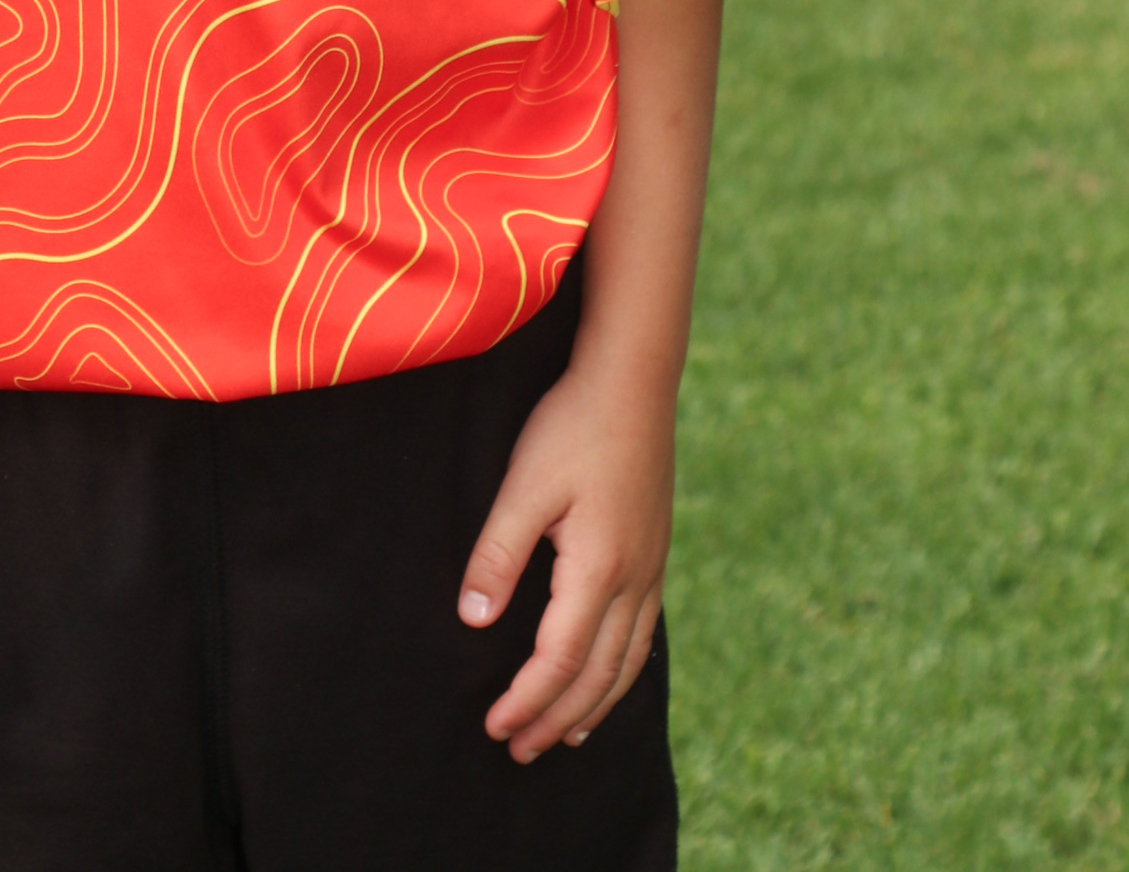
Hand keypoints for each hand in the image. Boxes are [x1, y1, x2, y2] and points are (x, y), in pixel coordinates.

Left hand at [456, 360, 674, 761]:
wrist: (633, 379)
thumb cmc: (573, 426)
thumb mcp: (524, 486)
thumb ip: (498, 555)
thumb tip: (473, 621)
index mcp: (600, 568)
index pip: (561, 659)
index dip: (527, 699)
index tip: (494, 726)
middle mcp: (635, 579)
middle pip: (598, 674)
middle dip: (556, 716)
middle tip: (520, 750)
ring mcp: (652, 567)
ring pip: (628, 661)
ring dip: (594, 703)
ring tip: (564, 734)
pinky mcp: (655, 550)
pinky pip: (643, 633)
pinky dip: (622, 670)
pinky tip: (608, 672)